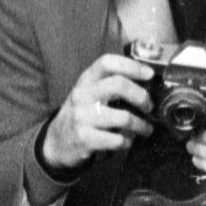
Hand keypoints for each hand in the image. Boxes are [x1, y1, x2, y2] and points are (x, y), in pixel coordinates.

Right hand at [39, 52, 152, 176]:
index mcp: (86, 80)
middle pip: (118, 85)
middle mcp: (82, 95)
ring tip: (145, 129)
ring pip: (123, 117)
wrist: (55, 142)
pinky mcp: (84, 139)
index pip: (108, 62)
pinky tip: (127, 142)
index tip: (149, 74)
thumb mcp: (89, 93)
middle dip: (141, 96)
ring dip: (141, 125)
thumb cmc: (82, 115)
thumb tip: (147, 82)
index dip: (131, 66)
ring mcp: (82, 117)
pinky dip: (128, 142)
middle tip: (149, 106)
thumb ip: (111, 84)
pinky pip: (117, 140)